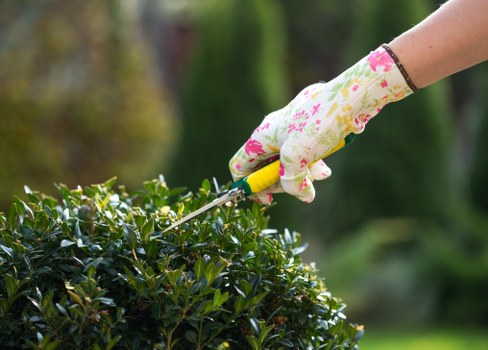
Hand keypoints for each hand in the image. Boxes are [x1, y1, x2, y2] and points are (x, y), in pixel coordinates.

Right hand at [229, 45, 415, 203]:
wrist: (347, 97)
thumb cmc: (318, 123)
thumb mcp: (298, 158)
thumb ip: (292, 182)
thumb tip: (304, 195)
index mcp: (261, 138)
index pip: (240, 167)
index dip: (249, 186)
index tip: (267, 199)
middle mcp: (271, 134)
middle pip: (264, 168)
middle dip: (281, 183)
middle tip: (299, 189)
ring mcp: (289, 132)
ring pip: (286, 163)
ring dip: (301, 175)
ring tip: (319, 176)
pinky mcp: (305, 130)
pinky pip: (302, 154)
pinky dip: (311, 165)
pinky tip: (325, 169)